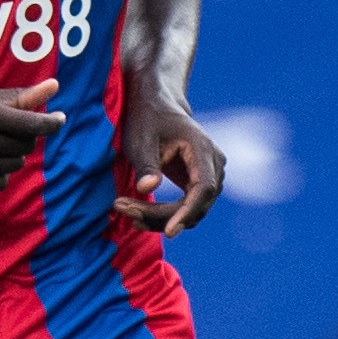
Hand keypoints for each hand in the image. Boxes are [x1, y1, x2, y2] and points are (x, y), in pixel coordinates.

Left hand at [116, 91, 223, 234]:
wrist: (157, 106)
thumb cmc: (148, 119)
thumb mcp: (141, 139)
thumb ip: (146, 164)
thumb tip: (147, 188)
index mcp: (202, 149)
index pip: (203, 188)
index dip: (187, 212)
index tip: (169, 232)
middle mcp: (213, 164)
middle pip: (196, 204)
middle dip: (162, 216)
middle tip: (124, 209)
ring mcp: (210, 175)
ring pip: (192, 211)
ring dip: (160, 219)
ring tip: (125, 209)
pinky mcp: (198, 184)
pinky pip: (186, 208)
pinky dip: (164, 216)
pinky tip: (137, 215)